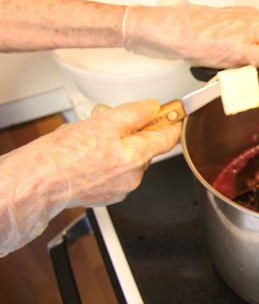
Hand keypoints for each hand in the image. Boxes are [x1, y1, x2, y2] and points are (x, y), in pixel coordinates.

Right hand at [0, 99, 179, 255]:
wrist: (39, 181)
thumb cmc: (64, 155)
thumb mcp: (103, 122)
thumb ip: (134, 113)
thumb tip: (153, 107)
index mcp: (136, 157)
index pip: (168, 138)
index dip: (171, 123)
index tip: (174, 115)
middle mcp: (134, 177)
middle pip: (146, 149)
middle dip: (133, 135)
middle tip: (110, 127)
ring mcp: (122, 189)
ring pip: (130, 161)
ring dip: (119, 150)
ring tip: (92, 145)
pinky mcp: (109, 196)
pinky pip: (117, 174)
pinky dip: (108, 164)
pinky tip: (89, 160)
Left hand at [122, 0, 258, 67]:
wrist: (168, 33)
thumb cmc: (198, 41)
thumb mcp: (241, 55)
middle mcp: (251, 21)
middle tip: (249, 76)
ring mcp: (236, 24)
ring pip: (253, 50)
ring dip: (247, 64)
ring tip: (231, 71)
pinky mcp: (222, 29)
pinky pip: (237, 49)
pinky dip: (233, 60)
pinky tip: (221, 65)